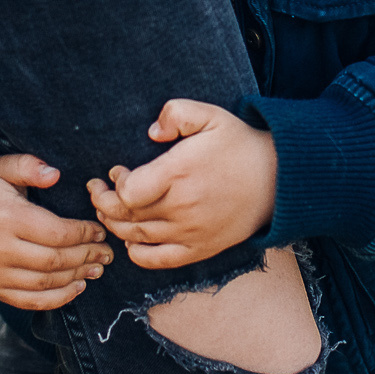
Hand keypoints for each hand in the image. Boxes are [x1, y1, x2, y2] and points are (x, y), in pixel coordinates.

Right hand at [0, 154, 111, 309]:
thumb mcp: (0, 166)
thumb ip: (28, 165)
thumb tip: (55, 174)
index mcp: (6, 217)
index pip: (56, 233)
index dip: (84, 234)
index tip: (100, 230)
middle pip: (54, 261)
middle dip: (86, 257)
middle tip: (107, 252)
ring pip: (44, 284)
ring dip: (76, 278)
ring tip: (97, 269)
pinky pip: (29, 301)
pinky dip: (57, 300)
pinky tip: (76, 288)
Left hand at [87, 100, 277, 268]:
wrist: (277, 180)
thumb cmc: (240, 145)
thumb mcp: (211, 115)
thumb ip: (176, 113)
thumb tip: (151, 131)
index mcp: (179, 174)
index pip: (128, 192)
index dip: (115, 183)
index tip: (116, 172)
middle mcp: (181, 207)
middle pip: (126, 216)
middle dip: (103, 203)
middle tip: (98, 190)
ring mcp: (190, 232)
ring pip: (136, 237)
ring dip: (114, 225)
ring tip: (107, 211)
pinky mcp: (199, 249)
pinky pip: (157, 260)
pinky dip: (136, 253)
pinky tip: (130, 241)